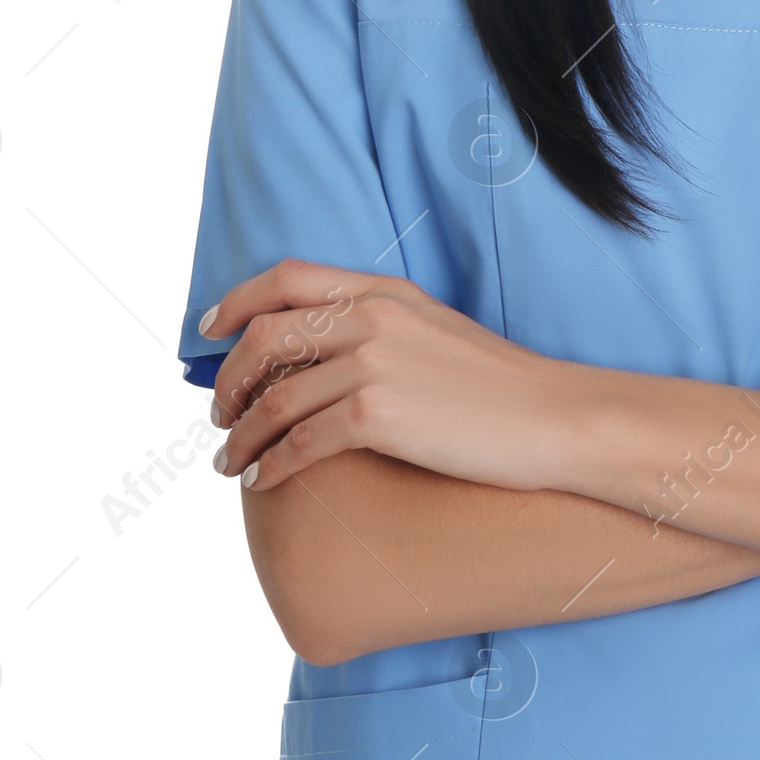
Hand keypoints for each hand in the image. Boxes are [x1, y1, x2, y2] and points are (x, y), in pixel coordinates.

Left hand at [202, 259, 573, 492]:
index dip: (236, 302)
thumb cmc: (498, 387)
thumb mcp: (433, 332)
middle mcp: (372, 318)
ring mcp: (374, 365)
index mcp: (385, 291)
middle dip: (228, 380)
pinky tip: (266, 481)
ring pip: (273, 398)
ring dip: (241, 436)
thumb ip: (377, 329)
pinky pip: (300, 442)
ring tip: (231, 463)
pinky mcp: (378, 416)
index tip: (209, 332)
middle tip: (219, 415)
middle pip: (264, 338)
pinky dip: (273, 464)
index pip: (286, 278)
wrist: (550, 418)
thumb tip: (315, 358)